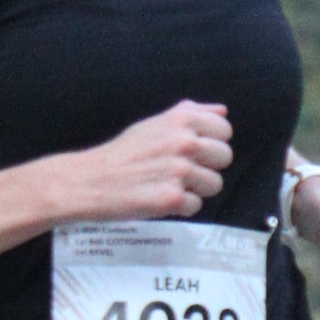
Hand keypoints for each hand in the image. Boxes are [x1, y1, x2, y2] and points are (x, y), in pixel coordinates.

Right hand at [59, 99, 233, 221]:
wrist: (94, 180)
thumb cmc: (124, 153)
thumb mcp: (156, 123)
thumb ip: (191, 114)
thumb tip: (222, 112)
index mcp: (181, 121)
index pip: (224, 130)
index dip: (213, 142)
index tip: (196, 151)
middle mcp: (183, 143)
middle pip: (225, 157)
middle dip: (208, 166)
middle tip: (183, 170)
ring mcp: (180, 171)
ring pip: (215, 184)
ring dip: (196, 189)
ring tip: (170, 184)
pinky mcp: (173, 198)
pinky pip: (196, 205)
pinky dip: (181, 207)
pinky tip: (161, 197)